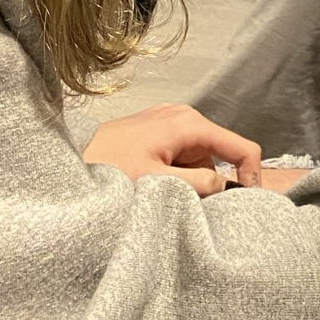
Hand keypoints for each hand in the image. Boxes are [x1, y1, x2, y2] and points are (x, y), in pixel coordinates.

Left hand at [84, 103, 262, 194]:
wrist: (68, 159)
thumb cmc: (111, 168)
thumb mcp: (157, 183)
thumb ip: (198, 185)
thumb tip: (224, 187)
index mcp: (190, 124)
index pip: (240, 146)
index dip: (251, 175)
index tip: (247, 203)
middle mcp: (184, 115)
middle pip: (216, 155)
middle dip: (209, 182)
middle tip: (185, 204)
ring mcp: (168, 119)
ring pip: (197, 156)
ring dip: (188, 178)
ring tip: (158, 193)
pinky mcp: (153, 128)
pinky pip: (179, 152)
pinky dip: (174, 171)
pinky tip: (150, 183)